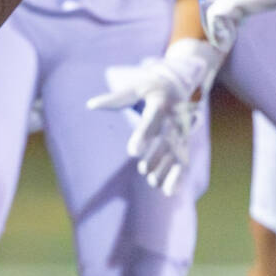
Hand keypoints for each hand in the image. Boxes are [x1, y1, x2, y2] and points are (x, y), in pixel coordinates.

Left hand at [87, 37, 220, 194]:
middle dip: (157, 156)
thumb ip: (115, 99)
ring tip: (152, 181)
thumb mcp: (134, 87)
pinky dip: (178, 177)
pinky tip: (168, 192)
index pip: (152, 120)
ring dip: (167, 169)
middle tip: (143, 169)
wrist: (181, 83)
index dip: (144, 135)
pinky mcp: (185, 142)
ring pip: (177, 153)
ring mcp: (182, 131)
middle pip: (167, 140)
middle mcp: (175, 118)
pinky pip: (184, 161)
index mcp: (160, 103)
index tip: (133, 152)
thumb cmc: (150, 86)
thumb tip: (90, 105)